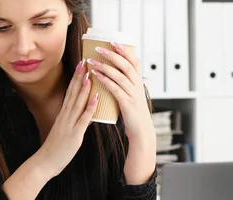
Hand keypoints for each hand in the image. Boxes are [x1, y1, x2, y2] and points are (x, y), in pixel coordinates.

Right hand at [36, 59, 98, 177]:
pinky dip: (90, 108)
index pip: (70, 92)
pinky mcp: (74, 135)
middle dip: (80, 77)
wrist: (45, 163)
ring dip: (84, 88)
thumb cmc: (56, 148)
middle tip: (85, 61)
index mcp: (63, 114)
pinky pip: (83, 119)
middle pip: (73, 93)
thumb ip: (76, 121)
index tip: (81, 65)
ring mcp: (69, 124)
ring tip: (90, 74)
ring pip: (78, 103)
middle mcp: (65, 116)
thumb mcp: (66, 131)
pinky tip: (96, 98)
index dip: (76, 78)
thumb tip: (88, 113)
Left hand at [87, 42, 156, 184]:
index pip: (134, 62)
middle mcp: (137, 86)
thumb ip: (125, 84)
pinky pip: (116, 89)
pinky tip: (96, 76)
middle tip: (99, 48)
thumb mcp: (132, 95)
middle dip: (112, 55)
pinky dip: (106, 80)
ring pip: (120, 76)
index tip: (114, 41)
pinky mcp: (127, 104)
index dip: (125, 51)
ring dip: (105, 66)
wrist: (141, 131)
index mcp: (138, 82)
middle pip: (126, 65)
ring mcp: (133, 94)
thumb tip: (114, 73)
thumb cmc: (133, 113)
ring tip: (92, 61)